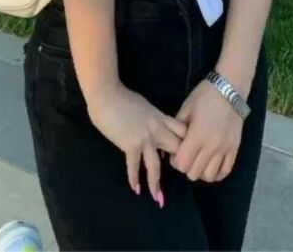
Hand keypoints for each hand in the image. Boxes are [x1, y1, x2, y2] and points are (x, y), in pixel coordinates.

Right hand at [86, 81, 187, 203]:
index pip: (182, 131)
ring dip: (156, 183)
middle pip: (175, 149)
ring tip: (158, 198)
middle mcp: (157, 129)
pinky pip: (134, 166)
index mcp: (160, 117)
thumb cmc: (122, 97)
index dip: (186, 142)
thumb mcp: (144, 105)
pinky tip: (135, 189)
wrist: (107, 94)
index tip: (185, 154)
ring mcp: (145, 138)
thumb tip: (154, 129)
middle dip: (177, 163)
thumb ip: (152, 118)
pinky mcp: (130, 144)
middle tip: (174, 179)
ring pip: (156, 165)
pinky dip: (134, 179)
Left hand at [169, 79, 242, 182]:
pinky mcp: (235, 149)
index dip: (175, 161)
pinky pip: (225, 171)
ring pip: (209, 176)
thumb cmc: (205, 95)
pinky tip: (211, 165)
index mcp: (196, 136)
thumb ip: (177, 128)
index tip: (175, 153)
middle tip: (186, 156)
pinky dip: (217, 173)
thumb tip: (171, 144)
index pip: (182, 164)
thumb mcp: (186, 108)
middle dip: (186, 167)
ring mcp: (225, 149)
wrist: (230, 88)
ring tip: (199, 160)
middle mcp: (211, 147)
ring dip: (201, 172)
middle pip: (194, 173)